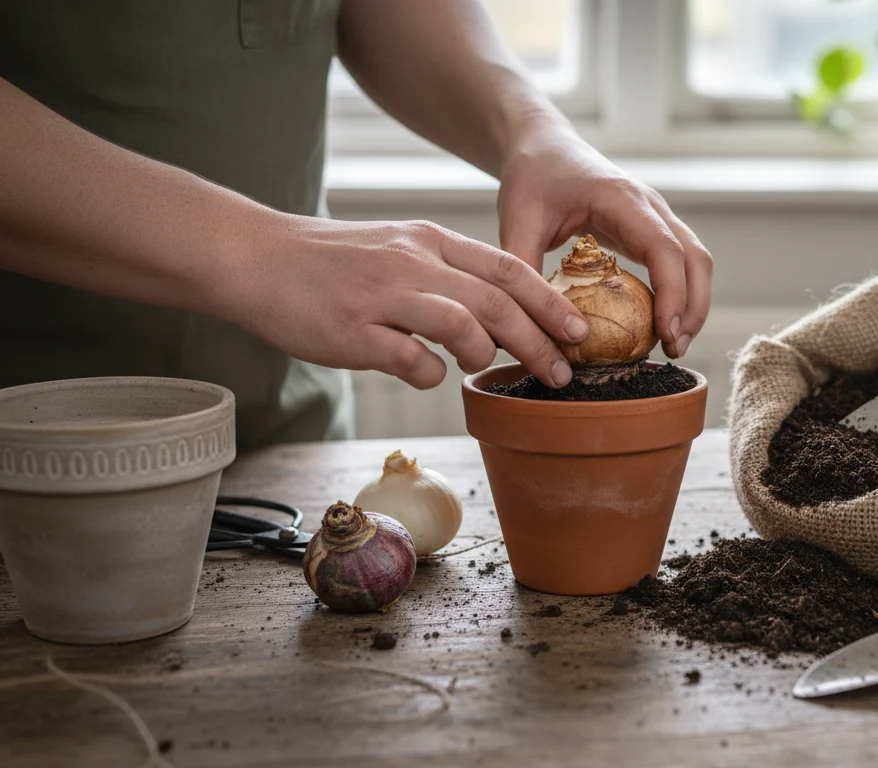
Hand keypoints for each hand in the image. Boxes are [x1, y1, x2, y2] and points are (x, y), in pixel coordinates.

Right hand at [232, 215, 590, 388]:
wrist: (255, 258)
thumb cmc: (330, 263)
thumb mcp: (397, 249)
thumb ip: (445, 276)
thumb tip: (493, 321)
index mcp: (429, 241)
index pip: (508, 268)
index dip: (550, 301)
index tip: (578, 330)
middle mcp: (413, 263)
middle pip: (498, 301)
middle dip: (540, 340)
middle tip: (561, 373)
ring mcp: (383, 296)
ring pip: (464, 325)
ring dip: (486, 355)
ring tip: (482, 367)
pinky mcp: (353, 332)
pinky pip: (412, 360)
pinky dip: (429, 374)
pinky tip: (424, 373)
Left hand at [497, 125, 712, 358]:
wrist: (542, 146)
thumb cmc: (531, 177)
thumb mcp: (517, 222)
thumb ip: (524, 272)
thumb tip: (534, 329)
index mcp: (622, 198)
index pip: (665, 248)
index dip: (673, 293)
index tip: (667, 332)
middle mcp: (650, 206)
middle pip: (696, 258)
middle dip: (694, 307)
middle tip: (675, 349)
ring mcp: (656, 217)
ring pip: (697, 261)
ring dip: (693, 304)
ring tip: (673, 345)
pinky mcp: (651, 230)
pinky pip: (680, 264)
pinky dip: (680, 295)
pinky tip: (661, 326)